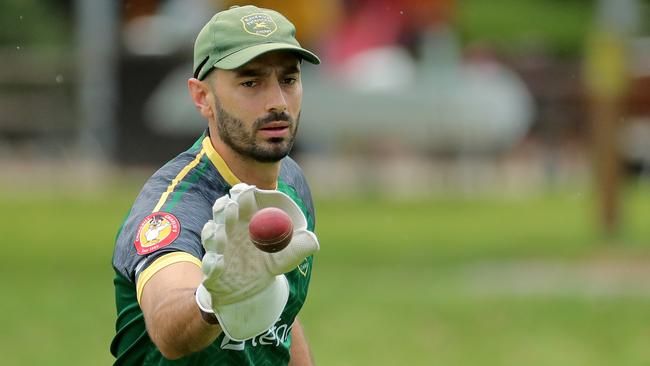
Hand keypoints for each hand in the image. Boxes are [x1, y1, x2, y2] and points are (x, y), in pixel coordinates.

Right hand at [195, 183, 318, 340]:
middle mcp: (229, 229)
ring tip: (221, 235)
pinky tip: (218, 261)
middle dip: (224, 209)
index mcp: (246, 219)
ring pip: (211, 236)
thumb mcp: (288, 256)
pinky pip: (209, 265)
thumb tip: (312, 240)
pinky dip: (212, 263)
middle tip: (231, 206)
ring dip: (215, 234)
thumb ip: (300, 246)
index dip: (241, 194)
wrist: (255, 292)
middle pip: (222, 213)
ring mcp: (218, 248)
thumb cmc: (270, 263)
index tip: (246, 191)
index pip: (241, 200)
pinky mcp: (211, 269)